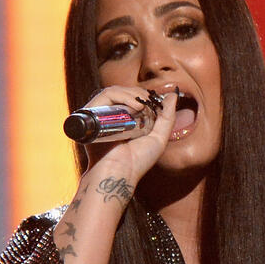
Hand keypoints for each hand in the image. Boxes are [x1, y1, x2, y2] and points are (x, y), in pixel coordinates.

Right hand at [80, 84, 179, 199]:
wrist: (121, 172)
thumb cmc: (138, 161)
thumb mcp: (159, 137)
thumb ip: (167, 116)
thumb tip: (173, 94)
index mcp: (124, 121)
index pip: (132, 98)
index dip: (145, 96)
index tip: (157, 101)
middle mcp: (110, 116)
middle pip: (123, 92)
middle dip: (140, 93)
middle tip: (150, 102)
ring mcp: (100, 114)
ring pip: (114, 91)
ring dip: (132, 94)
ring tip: (142, 106)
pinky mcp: (91, 114)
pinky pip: (106, 95)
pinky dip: (122, 95)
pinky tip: (135, 106)